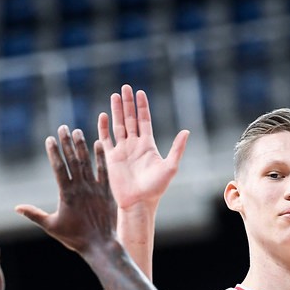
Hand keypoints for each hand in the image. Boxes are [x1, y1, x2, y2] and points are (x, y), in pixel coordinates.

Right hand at [15, 126, 116, 254]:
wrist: (101, 245)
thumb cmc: (75, 238)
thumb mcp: (52, 227)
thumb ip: (34, 214)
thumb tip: (16, 207)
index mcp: (66, 194)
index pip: (58, 168)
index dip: (54, 152)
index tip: (50, 139)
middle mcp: (80, 188)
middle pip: (72, 161)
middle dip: (66, 143)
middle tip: (63, 127)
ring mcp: (95, 188)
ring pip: (87, 163)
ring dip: (82, 146)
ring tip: (77, 131)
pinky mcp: (107, 192)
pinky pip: (103, 171)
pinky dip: (100, 157)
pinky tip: (98, 144)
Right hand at [98, 84, 188, 210]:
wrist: (139, 202)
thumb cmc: (156, 188)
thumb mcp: (170, 167)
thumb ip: (177, 148)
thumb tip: (186, 131)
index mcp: (147, 145)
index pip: (144, 120)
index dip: (142, 107)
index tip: (140, 92)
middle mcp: (134, 145)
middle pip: (130, 119)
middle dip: (128, 103)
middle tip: (125, 87)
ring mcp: (122, 150)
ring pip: (118, 125)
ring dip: (116, 111)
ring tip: (115, 95)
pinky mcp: (111, 158)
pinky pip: (106, 140)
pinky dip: (104, 128)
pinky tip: (103, 115)